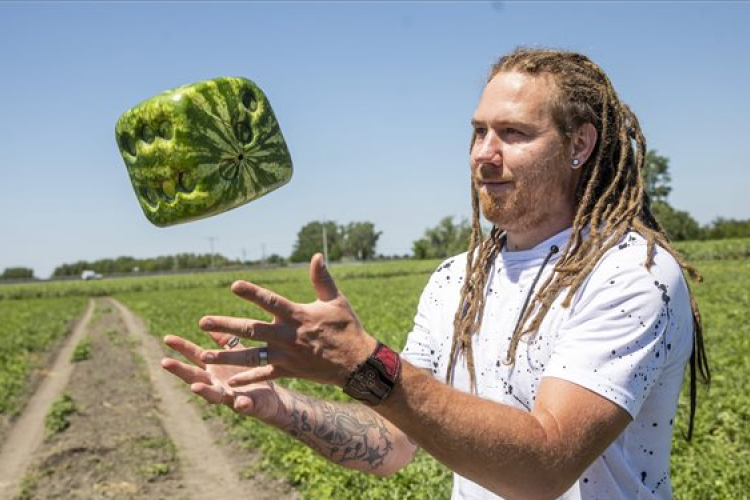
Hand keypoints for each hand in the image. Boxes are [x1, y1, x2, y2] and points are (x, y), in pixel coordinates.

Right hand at [161, 331, 281, 421]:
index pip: (195, 356)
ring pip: (213, 395)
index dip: (181, 348)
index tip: (167, 338)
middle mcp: (217, 383)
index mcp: (215, 369)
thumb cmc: (251, 376)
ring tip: (195, 388)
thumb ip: (225, 343)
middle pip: (195, 376)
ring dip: (204, 392)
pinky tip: (239, 402)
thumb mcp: (238, 355)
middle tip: (164, 362)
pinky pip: (244, 406)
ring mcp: (230, 396)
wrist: (272, 398)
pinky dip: (241, 404)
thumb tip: (211, 326)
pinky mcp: (247, 406)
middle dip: (180, 370)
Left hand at [198, 253, 377, 387]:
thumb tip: (316, 255)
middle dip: (225, 326)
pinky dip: (247, 378)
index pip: (270, 301)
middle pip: (251, 329)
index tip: (233, 285)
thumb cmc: (347, 328)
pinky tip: (230, 381)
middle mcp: (287, 336)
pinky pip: (264, 375)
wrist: (357, 363)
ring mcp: (286, 356)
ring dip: (227, 355)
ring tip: (205, 355)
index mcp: (298, 315)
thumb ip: (322, 279)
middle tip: (202, 322)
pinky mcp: (289, 371)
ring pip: (251, 355)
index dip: (252, 293)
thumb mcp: (336, 300)